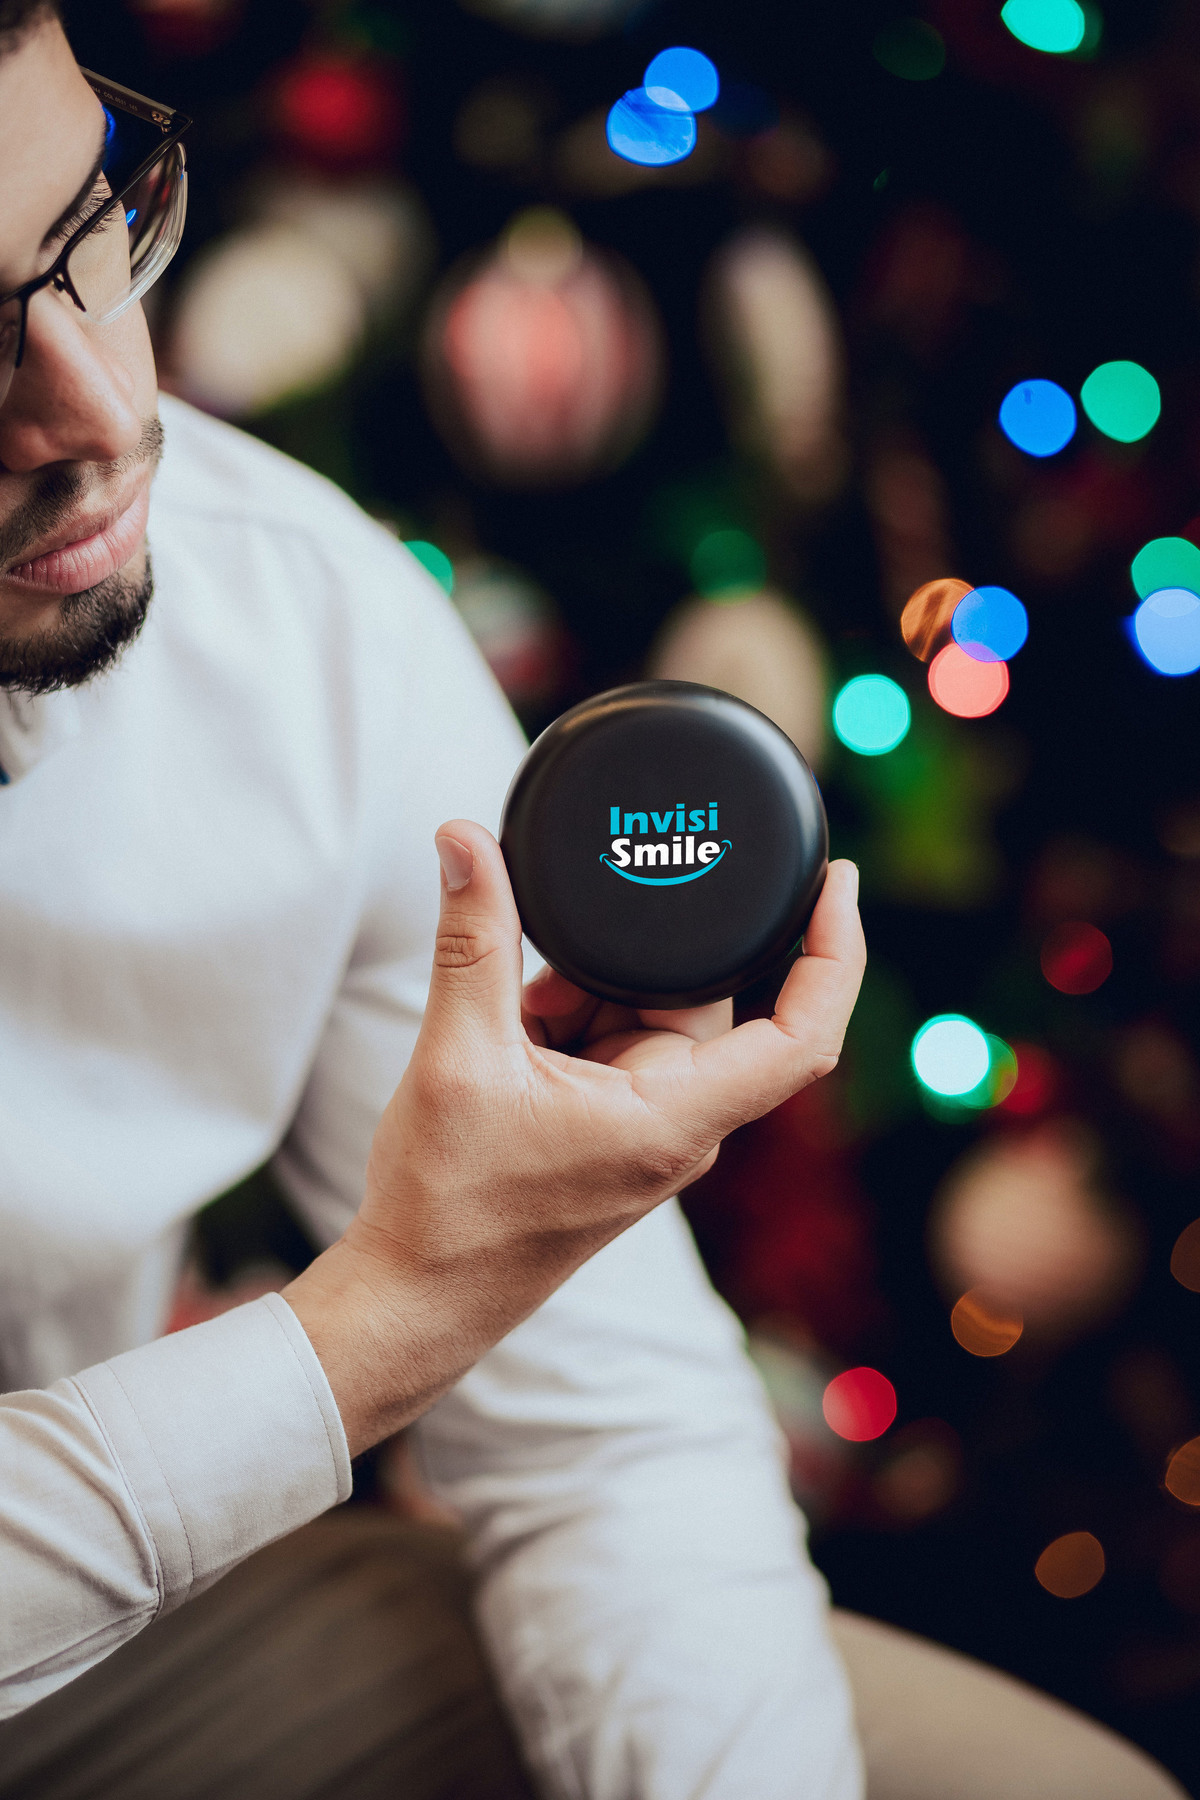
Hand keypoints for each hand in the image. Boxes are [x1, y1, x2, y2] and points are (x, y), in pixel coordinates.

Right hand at [286, 820, 863, 1454]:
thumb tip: (463, 840)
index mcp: (676, 1118)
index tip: (840, 882)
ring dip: (582, 994)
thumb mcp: (457, 1058)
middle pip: (703, 998)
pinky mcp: (617, 1125)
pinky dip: (567, 1020)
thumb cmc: (450, 1207)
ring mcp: (651, 1125)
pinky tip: (515, 1036)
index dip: (837, 954)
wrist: (418, 1294)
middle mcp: (682, 1121)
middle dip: (627, 961)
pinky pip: (616, 1040)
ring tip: (512, 1028)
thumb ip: (473, 940)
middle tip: (553, 953)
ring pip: (648, 1013)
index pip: (803, 1035)